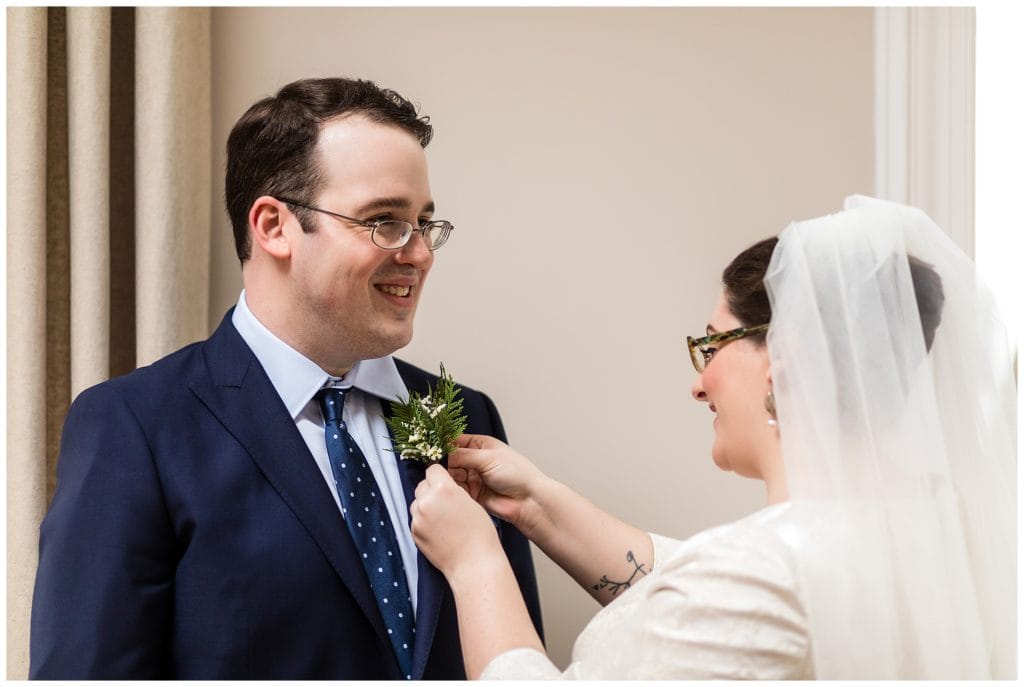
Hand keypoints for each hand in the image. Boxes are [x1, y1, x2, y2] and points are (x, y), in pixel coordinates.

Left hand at [411, 464, 501, 578]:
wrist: (474, 563)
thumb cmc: (479, 534)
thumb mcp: (470, 502)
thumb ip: (453, 491)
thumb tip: (443, 487)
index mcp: (443, 489)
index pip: (432, 470)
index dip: (440, 476)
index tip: (444, 481)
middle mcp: (426, 501)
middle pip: (422, 485)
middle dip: (431, 490)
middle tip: (446, 502)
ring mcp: (418, 518)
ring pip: (417, 503)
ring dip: (426, 505)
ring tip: (444, 518)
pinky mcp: (414, 533)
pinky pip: (416, 519)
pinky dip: (424, 521)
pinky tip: (439, 530)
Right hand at [447, 434, 547, 532]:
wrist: (528, 501)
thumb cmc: (517, 474)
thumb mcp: (488, 458)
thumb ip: (462, 455)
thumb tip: (441, 454)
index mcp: (481, 445)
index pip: (456, 441)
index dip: (444, 445)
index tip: (431, 449)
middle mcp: (475, 460)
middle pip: (450, 459)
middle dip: (444, 463)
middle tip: (437, 467)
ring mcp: (473, 477)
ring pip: (451, 475)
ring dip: (447, 477)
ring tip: (446, 479)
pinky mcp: (471, 494)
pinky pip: (455, 490)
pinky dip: (452, 489)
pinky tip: (452, 489)